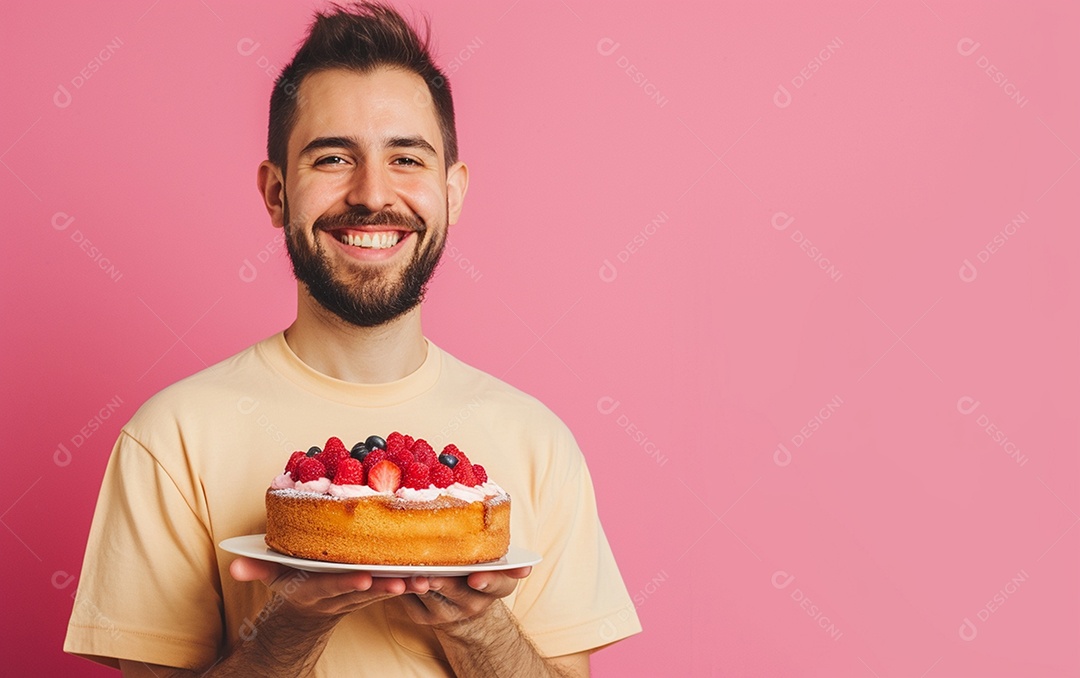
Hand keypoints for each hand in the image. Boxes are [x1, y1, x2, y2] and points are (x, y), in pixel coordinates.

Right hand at [230, 556, 429, 625]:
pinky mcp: (375, 589)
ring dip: (404, 585)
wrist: (310, 607)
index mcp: (316, 588)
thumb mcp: (272, 575)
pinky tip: (432, 572)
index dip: (346, 583)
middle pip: (364, 592)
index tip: (363, 578)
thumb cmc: (293, 580)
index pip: (331, 586)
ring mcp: (360, 595)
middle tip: (401, 582)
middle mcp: (340, 595)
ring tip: (424, 578)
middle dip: (382, 587)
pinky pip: (394, 584)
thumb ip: (255, 569)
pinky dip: (411, 580)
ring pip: (384, 590)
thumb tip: (233, 566)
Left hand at [399, 566, 531, 630]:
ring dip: (419, 584)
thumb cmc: (481, 573)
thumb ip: (512, 562)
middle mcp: (472, 604)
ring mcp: (444, 612)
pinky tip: (397, 571)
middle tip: (434, 572)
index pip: (496, 585)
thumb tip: (529, 565)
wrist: (464, 609)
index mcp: (497, 587)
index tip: (476, 578)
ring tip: (412, 573)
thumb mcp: (501, 568)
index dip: (486, 581)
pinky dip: (402, 585)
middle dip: (444, 581)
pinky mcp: (420, 615)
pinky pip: (409, 599)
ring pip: (429, 595)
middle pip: (455, 590)